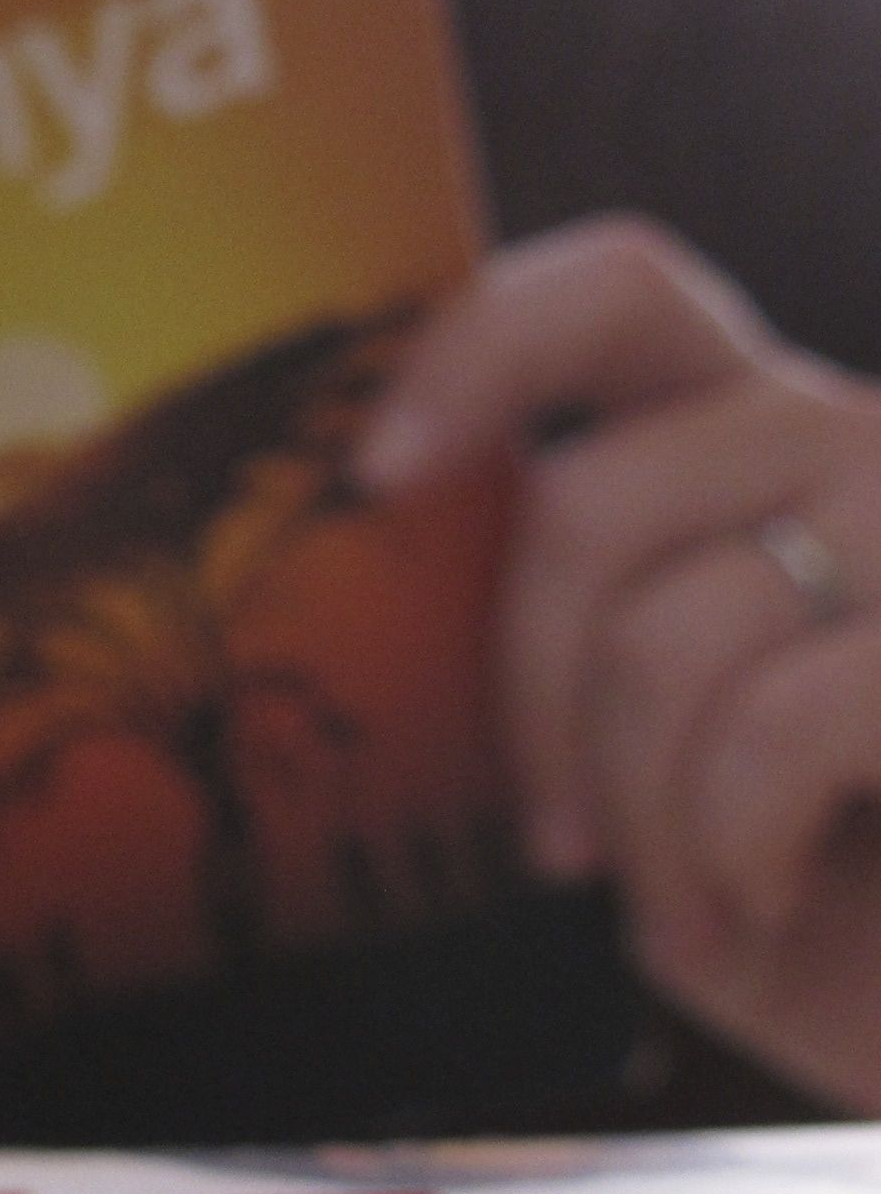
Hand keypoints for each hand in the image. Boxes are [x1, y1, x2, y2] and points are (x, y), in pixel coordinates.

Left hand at [359, 218, 880, 1109]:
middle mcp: (849, 436)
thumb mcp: (643, 718)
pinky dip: (726, 851)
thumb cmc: (777, 863)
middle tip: (553, 845)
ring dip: (637, 820)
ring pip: (663, 640)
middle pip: (587, 506)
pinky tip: (759, 902)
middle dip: (533, 701)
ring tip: (677, 904)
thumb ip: (565, 609)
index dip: (482, 347)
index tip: (374, 475)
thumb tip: (362, 564)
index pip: (618, 289)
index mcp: (749, 423)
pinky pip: (772, 731)